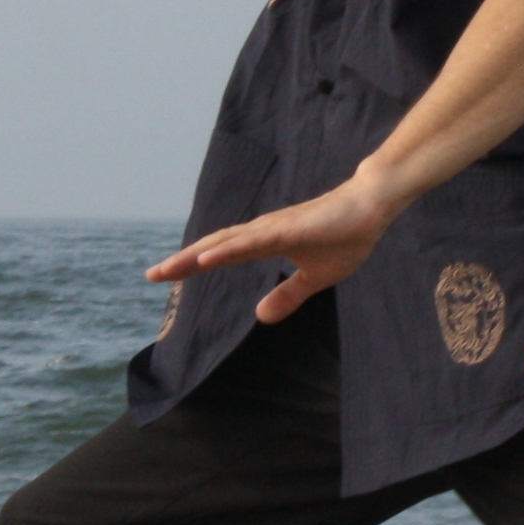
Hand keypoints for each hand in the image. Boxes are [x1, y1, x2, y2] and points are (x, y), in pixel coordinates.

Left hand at [148, 172, 406, 323]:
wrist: (371, 207)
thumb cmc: (344, 236)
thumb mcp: (314, 278)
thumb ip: (287, 295)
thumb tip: (260, 316)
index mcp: (265, 243)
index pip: (221, 254)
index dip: (191, 265)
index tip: (163, 275)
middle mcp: (262, 232)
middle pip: (214, 247)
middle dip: (182, 262)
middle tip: (152, 275)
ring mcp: (274, 228)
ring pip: (226, 243)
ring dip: (196, 256)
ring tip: (168, 269)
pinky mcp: (288, 229)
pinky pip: (251, 242)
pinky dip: (226, 250)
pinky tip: (207, 258)